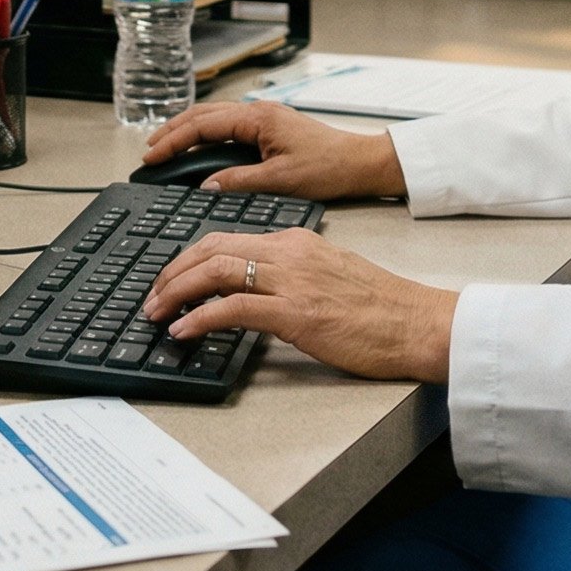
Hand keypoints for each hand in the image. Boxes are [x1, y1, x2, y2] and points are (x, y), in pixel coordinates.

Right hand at [141, 100, 405, 199]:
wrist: (360, 163)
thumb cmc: (329, 168)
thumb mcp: (281, 180)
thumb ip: (239, 181)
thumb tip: (206, 185)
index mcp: (258, 119)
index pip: (203, 125)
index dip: (174, 140)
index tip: (153, 155)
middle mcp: (258, 113)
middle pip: (203, 115)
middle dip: (173, 130)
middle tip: (149, 149)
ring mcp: (264, 118)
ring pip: (214, 118)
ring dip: (187, 130)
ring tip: (165, 146)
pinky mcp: (270, 128)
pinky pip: (227, 126)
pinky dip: (206, 134)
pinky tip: (198, 147)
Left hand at [142, 229, 455, 383]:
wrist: (418, 323)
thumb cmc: (382, 309)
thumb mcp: (330, 278)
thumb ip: (292, 278)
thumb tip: (256, 297)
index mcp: (296, 241)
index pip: (227, 239)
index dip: (190, 258)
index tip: (170, 278)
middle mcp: (289, 253)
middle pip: (211, 248)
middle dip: (172, 271)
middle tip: (151, 296)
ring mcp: (292, 281)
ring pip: (215, 271)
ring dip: (176, 292)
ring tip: (156, 312)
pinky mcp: (297, 314)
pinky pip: (234, 308)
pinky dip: (200, 318)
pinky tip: (184, 331)